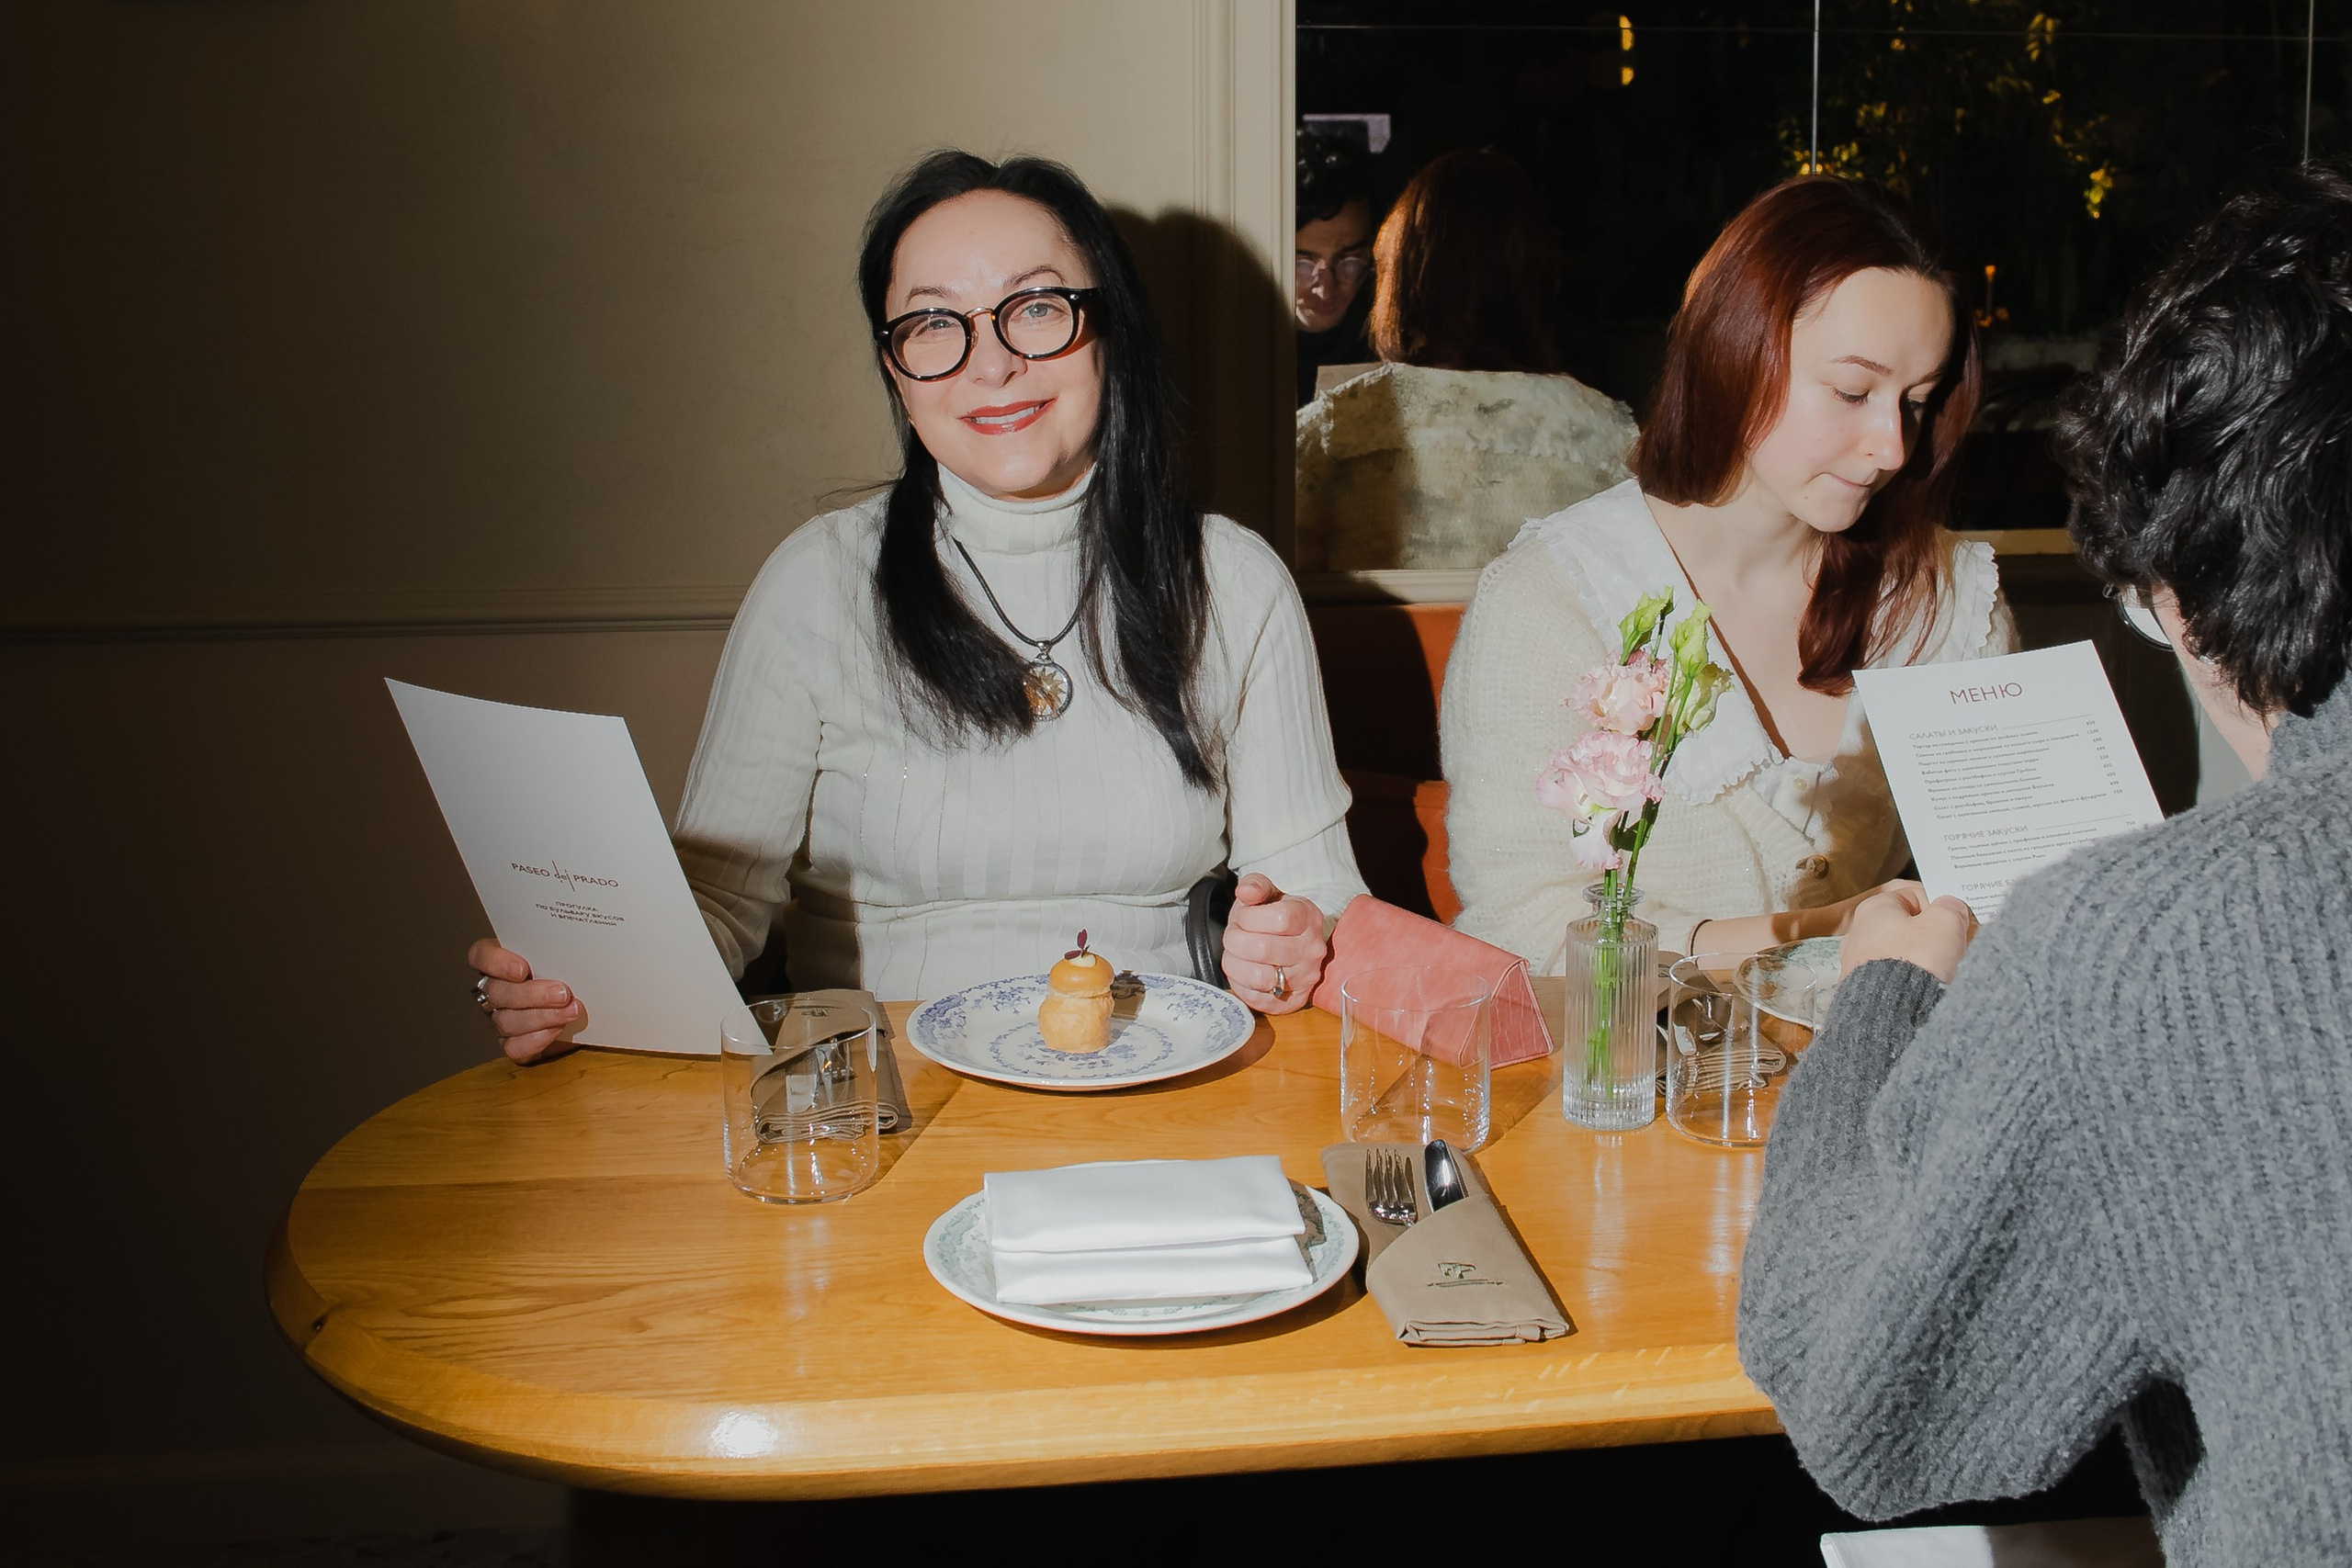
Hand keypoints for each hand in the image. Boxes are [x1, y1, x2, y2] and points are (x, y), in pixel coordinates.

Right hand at [466, 938, 585, 1063]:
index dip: (496, 963)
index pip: (481, 956)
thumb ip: (559, 950)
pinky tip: (557, 1029)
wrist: (581, 1005)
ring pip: (506, 1020)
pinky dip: (537, 1039)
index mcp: (500, 961)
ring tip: (571, 1010)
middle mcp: (494, 989)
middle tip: (562, 993)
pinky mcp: (512, 1042)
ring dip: (542, 1016)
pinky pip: (514, 1046)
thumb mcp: (564, 956)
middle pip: (497, 992)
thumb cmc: (570, 973)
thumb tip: (580, 945)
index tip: (522, 969)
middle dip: (532, 994)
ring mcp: (500, 1017)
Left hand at [1220, 873, 1328, 1014]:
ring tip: (1236, 954)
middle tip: (1234, 936)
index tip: (1244, 917)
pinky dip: (1240, 983)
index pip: (1279, 919)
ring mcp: (1305, 978)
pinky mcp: (1291, 1001)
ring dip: (1234, 963)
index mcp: (1308, 917)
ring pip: (1257, 977)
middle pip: (1262, 949)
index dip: (1249, 918)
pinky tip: (1243, 970)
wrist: (1290, 942)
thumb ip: (1255, 885)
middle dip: (1235, 940)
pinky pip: (1255, 997)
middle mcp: (1312, 950)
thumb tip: (1246, 891)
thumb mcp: (1266, 894)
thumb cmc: (1273, 917)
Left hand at [1838, 882, 1977, 983]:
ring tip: (1944, 971)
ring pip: (1904, 954)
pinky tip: (1927, 988)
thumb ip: (1950, 907)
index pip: (1914, 895)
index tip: (1957, 920)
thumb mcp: (1945, 923)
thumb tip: (1951, 906)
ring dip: (1926, 960)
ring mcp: (1859, 965)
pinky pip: (1896, 979)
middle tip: (1955, 946)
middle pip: (1909, 926)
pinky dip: (1914, 981)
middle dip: (1935, 936)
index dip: (1940, 906)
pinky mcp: (1864, 992)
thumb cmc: (1915, 964)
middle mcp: (1858, 935)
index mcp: (1873, 908)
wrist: (1894, 1015)